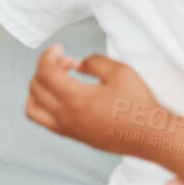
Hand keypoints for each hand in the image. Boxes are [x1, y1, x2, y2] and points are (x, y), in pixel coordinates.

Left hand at [25, 46, 161, 155]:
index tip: (59, 48)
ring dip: (37, 89)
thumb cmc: (138, 103)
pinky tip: (63, 95)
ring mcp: (68, 129)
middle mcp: (66, 117)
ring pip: (32, 109)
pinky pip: (44, 121)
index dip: (48, 56)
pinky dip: (43, 105)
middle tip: (66, 61)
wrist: (151, 136)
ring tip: (56, 79)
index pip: (45, 73)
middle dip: (45, 68)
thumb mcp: (120, 72)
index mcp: (76, 100)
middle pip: (35, 88)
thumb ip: (93, 62)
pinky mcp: (73, 136)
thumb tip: (75, 64)